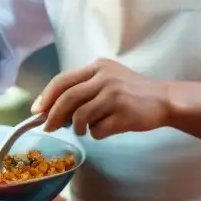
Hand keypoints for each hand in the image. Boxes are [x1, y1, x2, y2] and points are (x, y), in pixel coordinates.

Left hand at [33, 58, 170, 139]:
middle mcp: (105, 78)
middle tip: (49, 128)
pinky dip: (97, 133)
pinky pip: (97, 130)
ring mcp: (114, 95)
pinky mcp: (123, 113)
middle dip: (54, 116)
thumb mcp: (107, 79)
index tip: (37, 111)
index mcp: (98, 67)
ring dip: (79, 127)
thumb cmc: (131, 92)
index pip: (63, 80)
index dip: (46, 97)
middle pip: (68, 98)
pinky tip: (108, 128)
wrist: (163, 100)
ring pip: (81, 116)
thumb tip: (51, 108)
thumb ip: (83, 87)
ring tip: (87, 128)